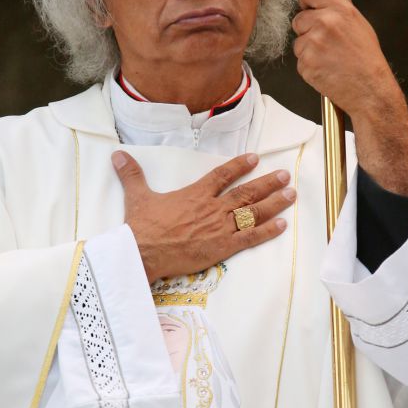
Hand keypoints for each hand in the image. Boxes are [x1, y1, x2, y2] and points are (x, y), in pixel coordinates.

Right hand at [112, 151, 294, 282]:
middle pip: (246, 193)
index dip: (240, 166)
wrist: (143, 252)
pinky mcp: (222, 248)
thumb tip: (117, 155)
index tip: (255, 158)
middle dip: (268, 183)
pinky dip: (267, 231)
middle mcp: (212, 208)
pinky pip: (250, 238)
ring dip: (274, 203)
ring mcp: (219, 228)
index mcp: (195, 194)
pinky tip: (282, 225)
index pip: (222, 175)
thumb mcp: (137, 196)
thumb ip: (132, 175)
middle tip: (286, 176)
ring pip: (252, 213)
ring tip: (291, 194)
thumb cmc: (141, 226)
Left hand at [292, 0, 398, 118]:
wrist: (369, 90)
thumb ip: (344, 3)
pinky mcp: (305, 63)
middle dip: (307, 29)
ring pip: (298, 41)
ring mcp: (313, 44)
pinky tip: (326, 67)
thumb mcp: (360, 24)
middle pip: (298, 18)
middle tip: (326, 41)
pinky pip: (299, 59)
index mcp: (340, 10)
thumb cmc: (367, 59)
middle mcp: (324, 23)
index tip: (309, 6)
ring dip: (308, 48)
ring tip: (329, 57)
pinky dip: (309, 64)